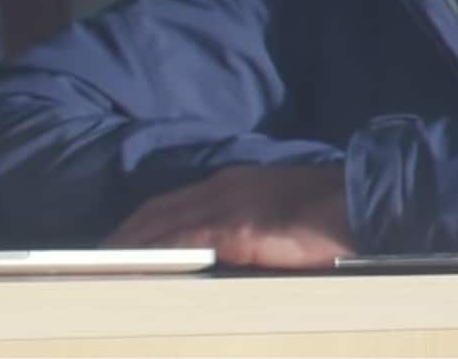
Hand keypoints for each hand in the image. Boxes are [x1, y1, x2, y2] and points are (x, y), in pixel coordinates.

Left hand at [104, 164, 354, 268]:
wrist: (363, 200)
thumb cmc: (332, 211)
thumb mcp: (281, 208)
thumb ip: (250, 224)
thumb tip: (227, 250)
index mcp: (233, 183)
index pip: (171, 203)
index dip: (140, 224)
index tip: (117, 243)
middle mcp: (222, 189)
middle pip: (156, 212)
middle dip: (123, 236)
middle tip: (94, 261)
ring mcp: (227, 208)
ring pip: (161, 227)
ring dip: (129, 249)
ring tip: (102, 271)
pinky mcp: (236, 231)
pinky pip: (182, 246)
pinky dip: (154, 258)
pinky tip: (137, 273)